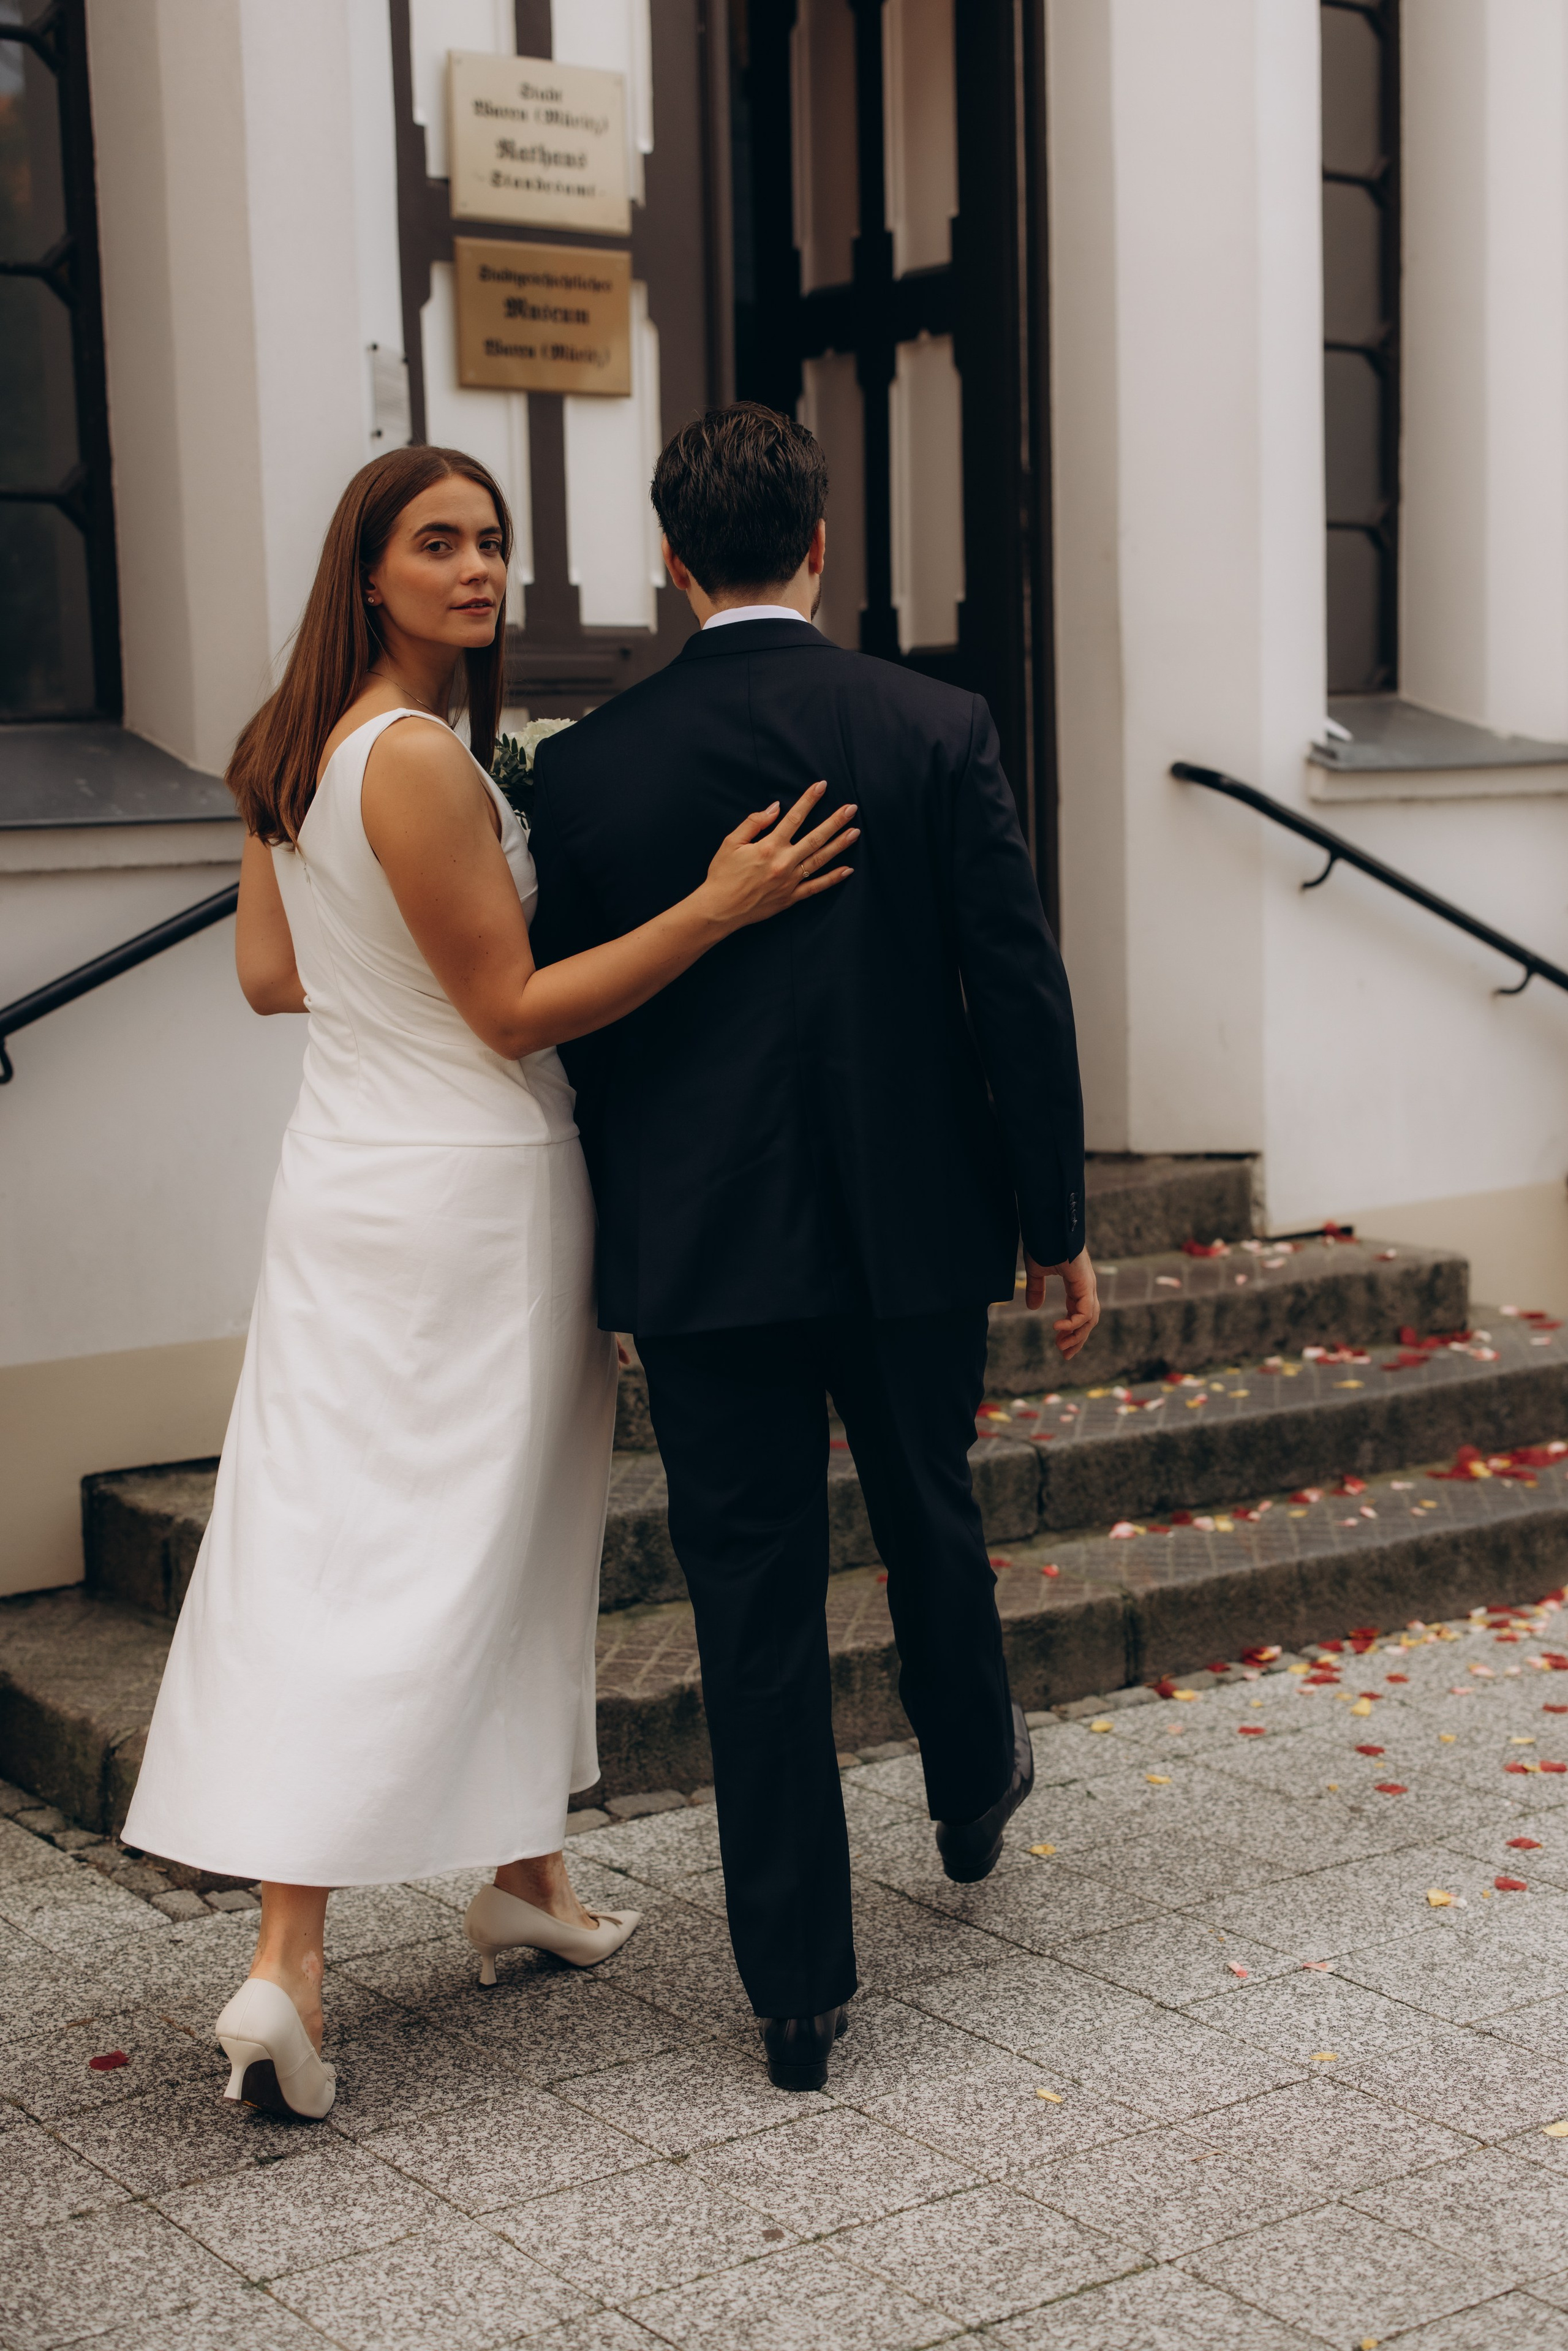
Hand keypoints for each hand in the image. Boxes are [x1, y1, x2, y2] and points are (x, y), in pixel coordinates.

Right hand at [696, 781, 857, 931]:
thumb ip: (754, 823)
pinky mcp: (790, 898)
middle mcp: (784, 863)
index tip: (821, 786)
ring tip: (855, 832)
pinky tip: (848, 869)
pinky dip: (832, 879)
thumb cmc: (722, 874)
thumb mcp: (731, 843)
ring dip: (839, 845)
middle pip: (815, 838)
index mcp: (769, 847)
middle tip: (852, 809)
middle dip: (835, 821)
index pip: (794, 818)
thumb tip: (775, 808)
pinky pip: (816, 887)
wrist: (720, 909)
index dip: (809, 800)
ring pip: (820, 860)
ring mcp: (790, 881)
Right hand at [1024, 1246, 1099, 1361]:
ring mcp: (1088, 1285)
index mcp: (1076, 1284)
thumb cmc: (1043, 1242)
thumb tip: (1033, 1308)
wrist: (1048, 1226)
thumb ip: (1036, 1289)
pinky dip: (1073, 1323)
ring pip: (1090, 1318)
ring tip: (1061, 1347)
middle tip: (1065, 1355)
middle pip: (1088, 1320)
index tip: (1060, 1345)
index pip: (1079, 1313)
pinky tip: (1058, 1328)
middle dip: (1077, 1339)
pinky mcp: (1085, 1283)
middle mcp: (1086, 1286)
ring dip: (1077, 1335)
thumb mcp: (1036, 1271)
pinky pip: (1084, 1311)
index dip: (1071, 1330)